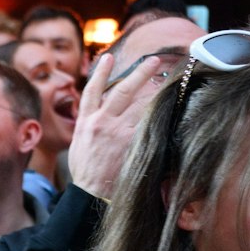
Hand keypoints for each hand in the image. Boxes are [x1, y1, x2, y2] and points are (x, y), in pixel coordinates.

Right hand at [69, 50, 160, 199]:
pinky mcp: (130, 143)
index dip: (101, 72)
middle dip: (139, 73)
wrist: (89, 193)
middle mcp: (101, 122)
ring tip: (169, 82)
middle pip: (121, 90)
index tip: (108, 57)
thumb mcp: (78, 144)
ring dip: (155, 93)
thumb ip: (89, 126)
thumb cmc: (85, 172)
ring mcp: (117, 132)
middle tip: (154, 61)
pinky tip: (171, 107)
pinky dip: (158, 115)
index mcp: (86, 121)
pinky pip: (147, 124)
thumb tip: (98, 115)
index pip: (92, 90)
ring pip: (139, 105)